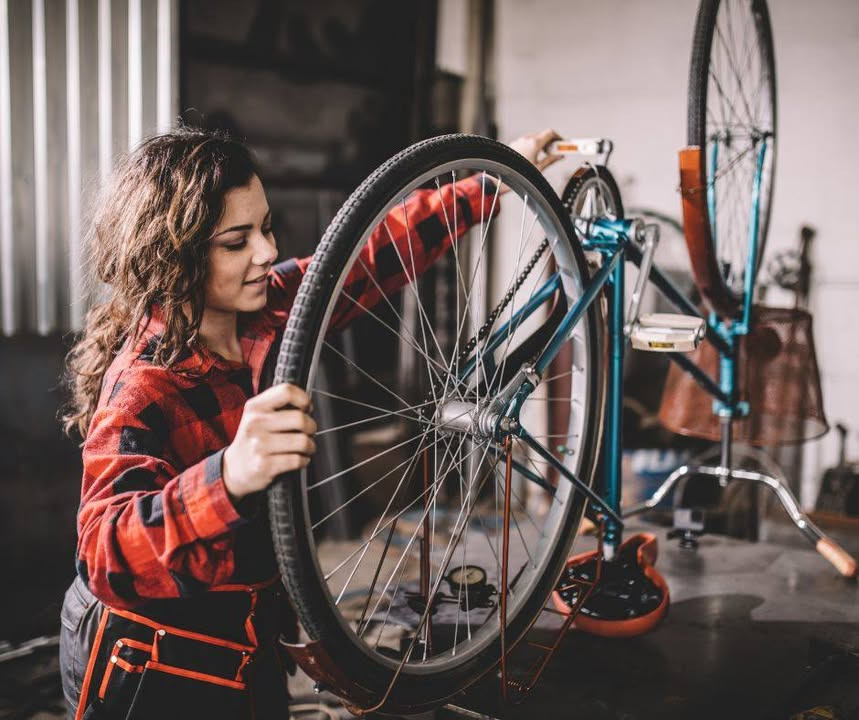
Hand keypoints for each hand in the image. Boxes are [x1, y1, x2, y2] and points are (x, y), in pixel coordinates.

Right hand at [222, 383, 316, 501]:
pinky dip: (304, 460)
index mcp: (255, 407)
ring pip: (302, 441)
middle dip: (311, 427)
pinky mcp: (264, 465)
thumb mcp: (257, 416)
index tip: (306, 408)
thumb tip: (307, 404)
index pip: (287, 392)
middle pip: (300, 418)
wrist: (234, 468)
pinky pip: (297, 460)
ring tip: (306, 448)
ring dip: (310, 446)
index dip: (304, 399)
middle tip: (309, 432)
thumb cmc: (253, 440)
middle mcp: (255, 423)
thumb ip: (278, 406)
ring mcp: (259, 445)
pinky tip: (299, 459)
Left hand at [501, 128, 562, 193]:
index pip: (551, 133)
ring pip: (534, 138)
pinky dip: (532, 145)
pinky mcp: (514, 144)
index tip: (562, 143)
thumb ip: (551, 160)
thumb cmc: (518, 174)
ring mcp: (519, 141)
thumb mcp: (539, 168)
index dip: (558, 137)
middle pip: (542, 135)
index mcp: (534, 143)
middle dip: (550, 142)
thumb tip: (559, 157)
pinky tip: (533, 155)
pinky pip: (526, 141)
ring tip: (543, 154)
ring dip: (541, 143)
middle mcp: (526, 139)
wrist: (501, 176)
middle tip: (554, 151)